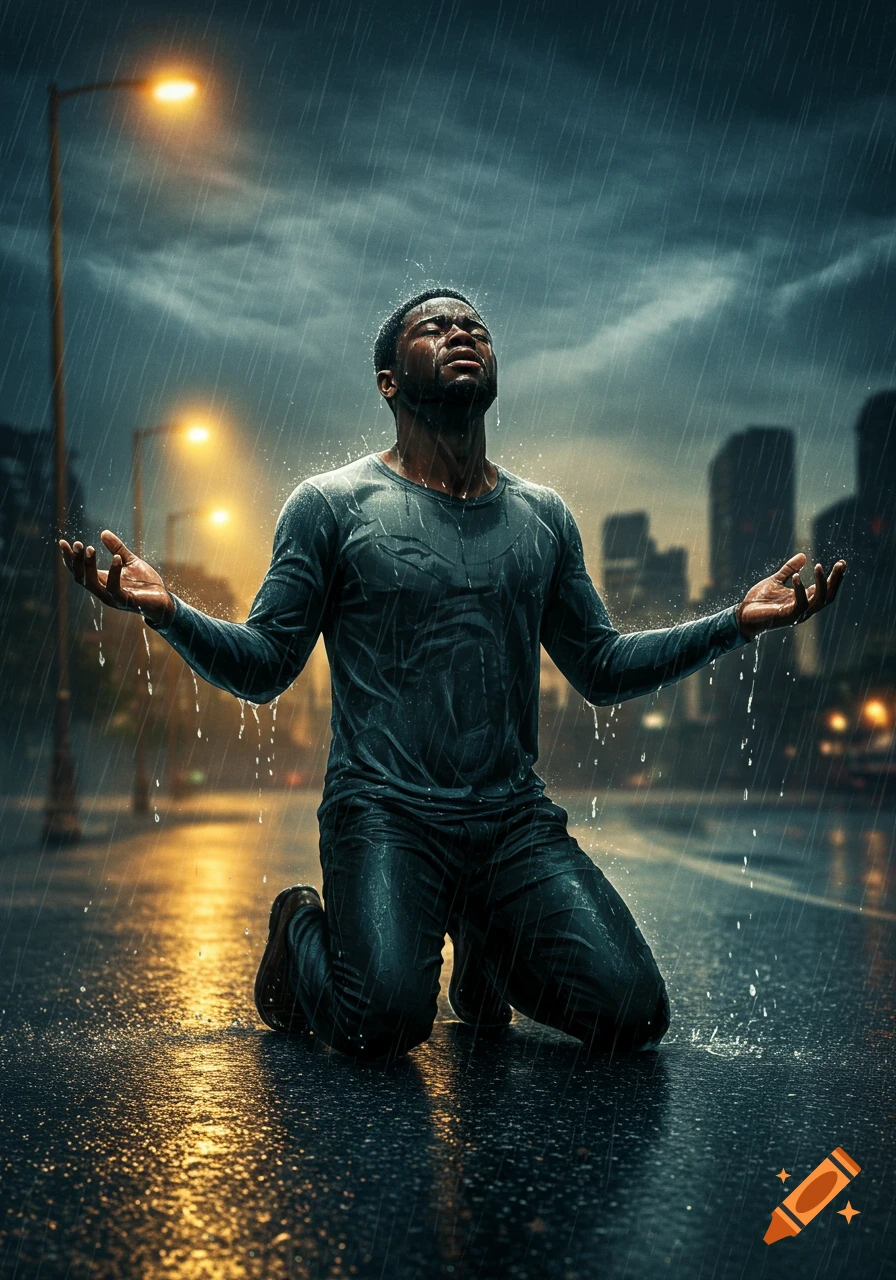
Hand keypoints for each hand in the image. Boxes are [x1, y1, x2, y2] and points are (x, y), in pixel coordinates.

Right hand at [59, 530, 174, 627]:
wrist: (163, 601)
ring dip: (89, 566)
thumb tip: (103, 532)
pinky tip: (116, 558)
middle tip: (77, 543)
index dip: (69, 558)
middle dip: (76, 561)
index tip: (62, 542)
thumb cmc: (146, 583)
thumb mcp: (131, 561)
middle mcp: (103, 591)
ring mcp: (113, 598)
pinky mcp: (126, 601)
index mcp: (101, 581)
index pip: (79, 571)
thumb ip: (117, 548)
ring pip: (93, 583)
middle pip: (81, 577)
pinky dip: (114, 572)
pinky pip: (114, 588)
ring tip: (90, 548)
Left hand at [735, 552, 845, 639]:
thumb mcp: (776, 580)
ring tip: (819, 566)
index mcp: (804, 600)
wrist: (742, 614)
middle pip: (828, 596)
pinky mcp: (787, 616)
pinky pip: (800, 604)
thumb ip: (789, 570)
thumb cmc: (759, 600)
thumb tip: (803, 556)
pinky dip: (800, 589)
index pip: (826, 590)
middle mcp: (804, 609)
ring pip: (818, 600)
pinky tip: (797, 576)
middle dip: (836, 580)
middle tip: (841, 564)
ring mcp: (797, 614)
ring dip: (821, 583)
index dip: (835, 578)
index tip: (842, 563)